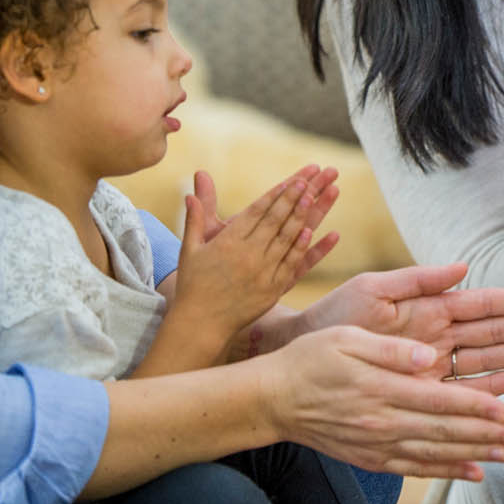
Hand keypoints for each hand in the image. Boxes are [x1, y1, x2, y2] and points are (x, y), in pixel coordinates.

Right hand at [173, 176, 328, 338]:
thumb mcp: (190, 249)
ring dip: (301, 217)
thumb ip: (195, 219)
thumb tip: (189, 194)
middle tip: (309, 182)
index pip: (257, 211)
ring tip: (314, 198)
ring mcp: (262, 272)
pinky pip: (291, 265)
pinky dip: (302, 248)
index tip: (293, 180)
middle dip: (293, 199)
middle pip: (275, 221)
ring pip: (285, 239)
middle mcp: (247, 254)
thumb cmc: (194, 285)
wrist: (200, 324)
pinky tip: (311, 232)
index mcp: (228, 241)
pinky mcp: (272, 290)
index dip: (277, 194)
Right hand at [258, 325, 503, 480]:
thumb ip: (389, 348)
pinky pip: (414, 468)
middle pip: (443, 431)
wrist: (272, 399)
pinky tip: (472, 473)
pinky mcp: (370, 458)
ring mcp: (376, 445)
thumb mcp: (347, 338)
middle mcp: (382, 422)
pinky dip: (445, 472)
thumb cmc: (311, 359)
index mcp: (380, 389)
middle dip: (485, 436)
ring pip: (434, 453)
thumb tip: (425, 355)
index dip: (475, 406)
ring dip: (473, 455)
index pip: (438, 400)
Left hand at [294, 263, 503, 388]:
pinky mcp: (425, 388)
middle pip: (497, 332)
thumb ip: (418, 280)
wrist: (301, 354)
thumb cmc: (335, 319)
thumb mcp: (374, 290)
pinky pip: (467, 387)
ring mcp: (436, 363)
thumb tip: (461, 268)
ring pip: (490, 359)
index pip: (485, 304)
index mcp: (430, 307)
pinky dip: (494, 384)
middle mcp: (439, 335)